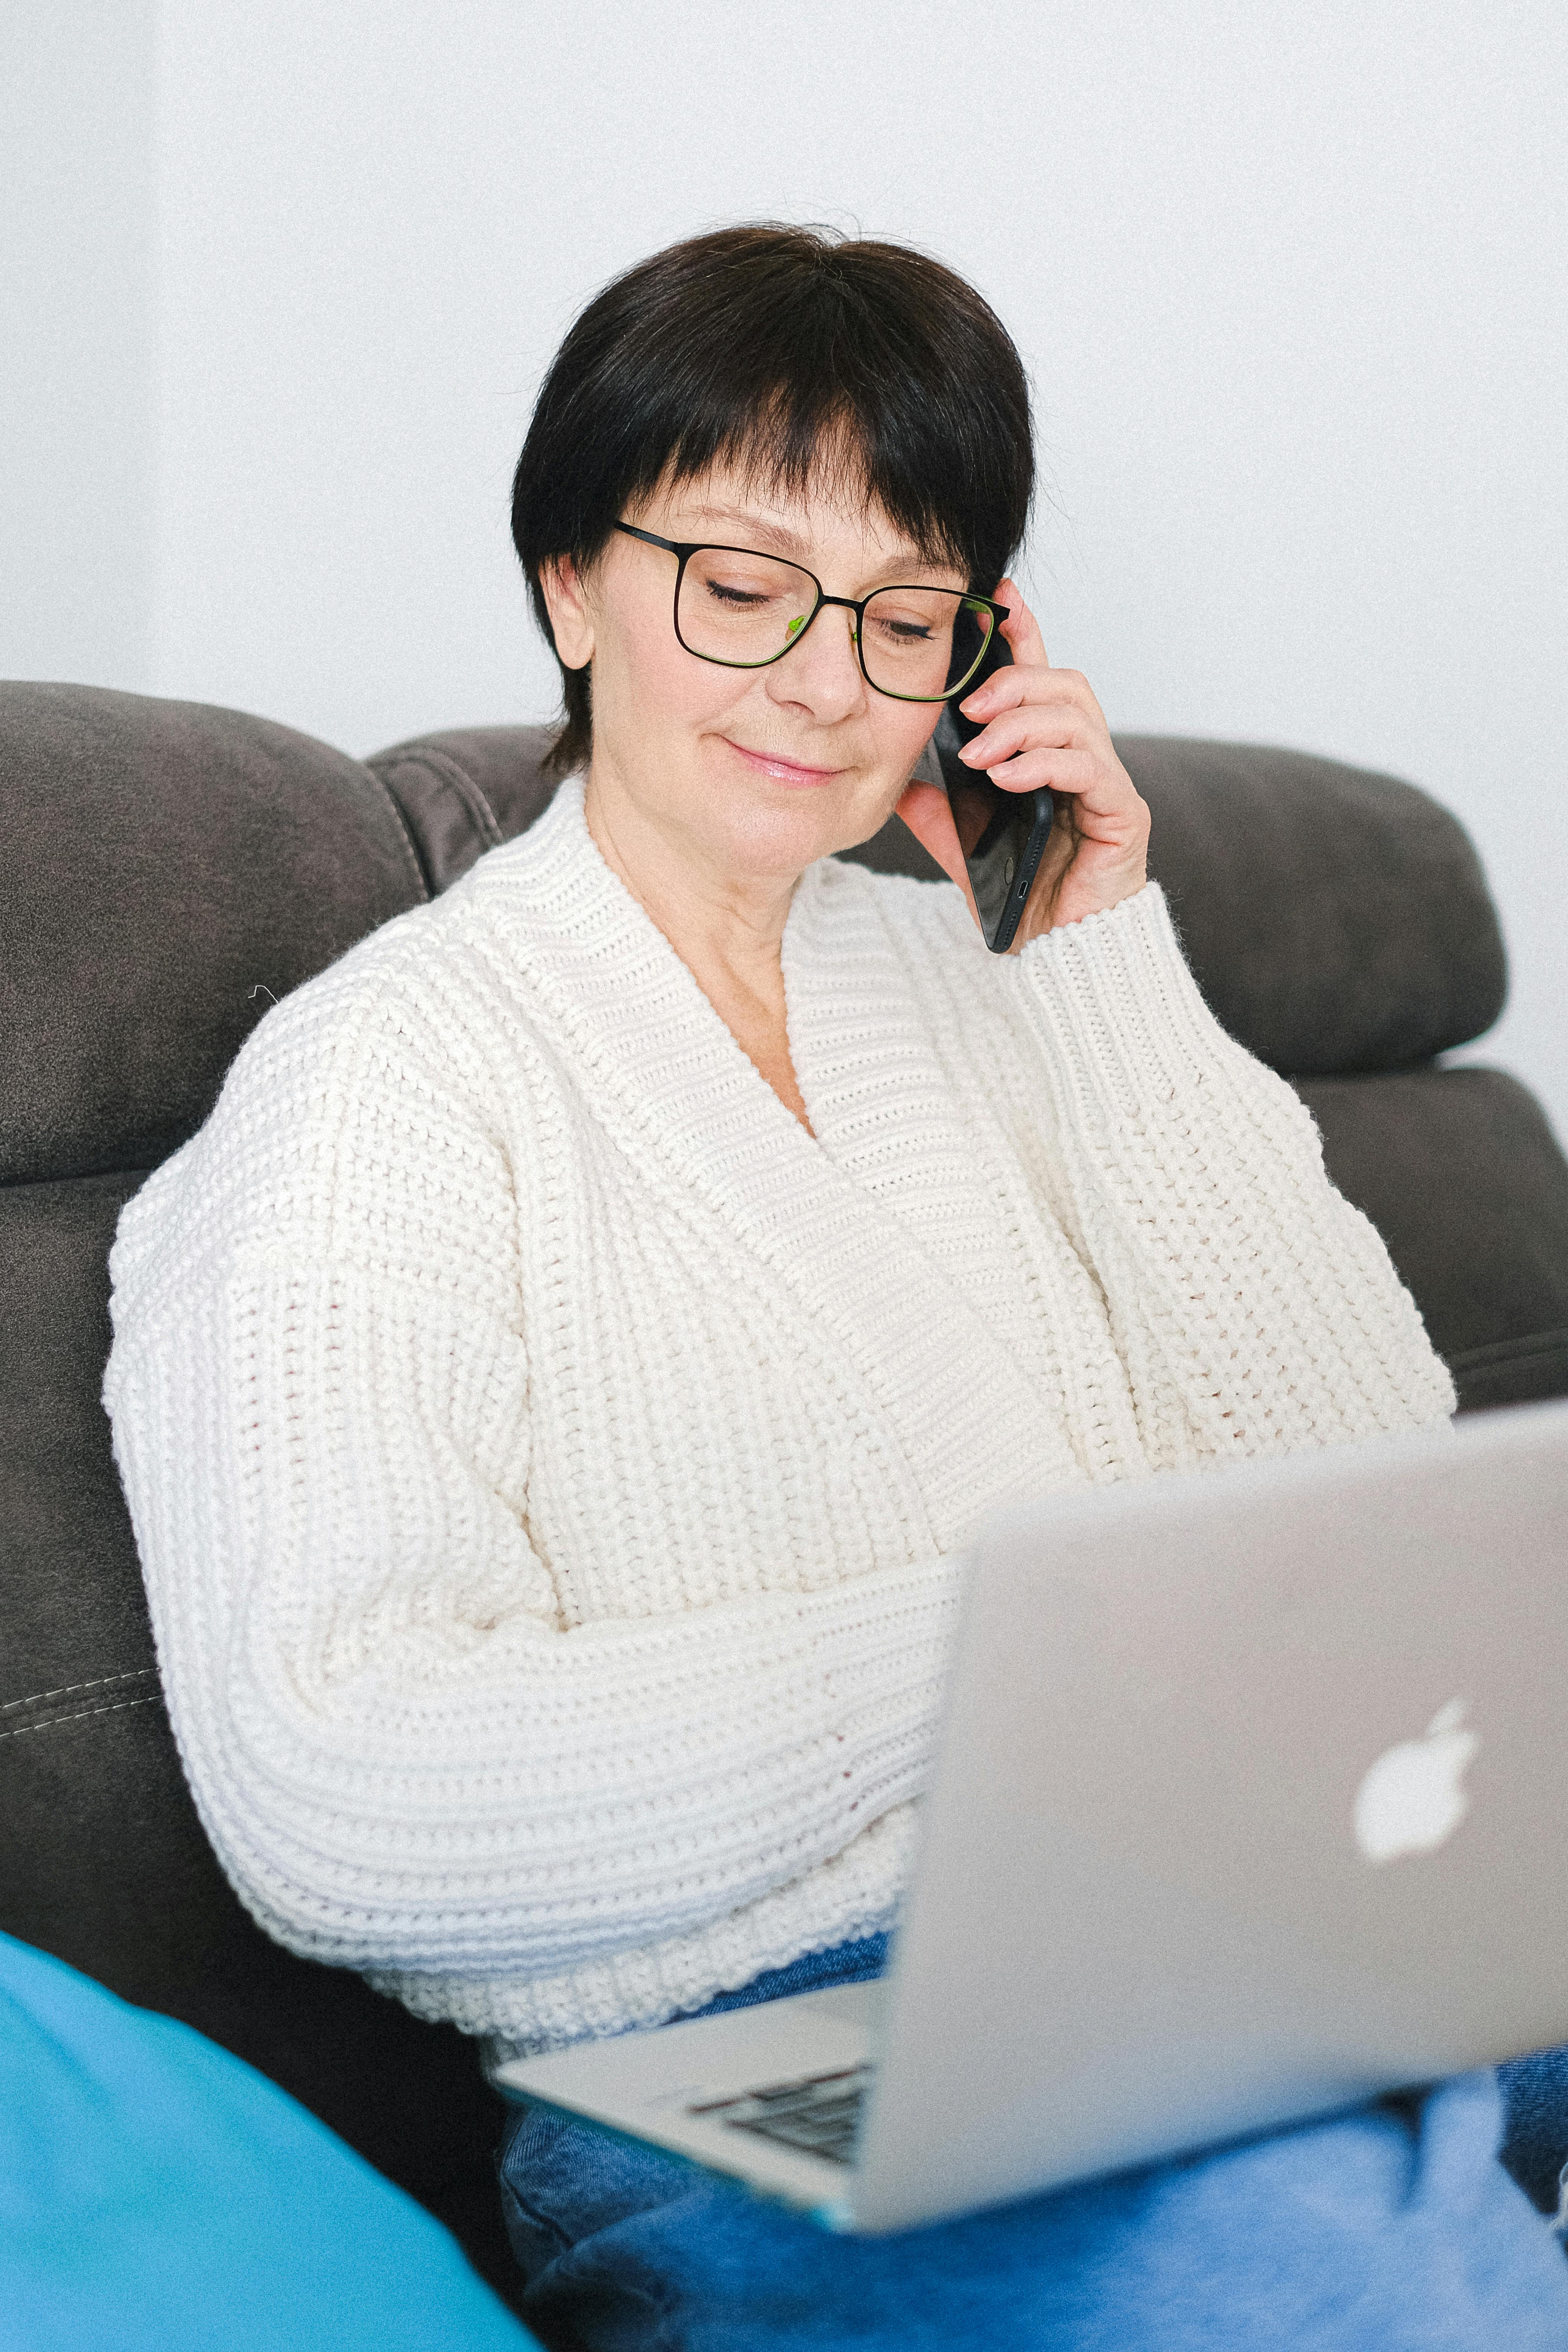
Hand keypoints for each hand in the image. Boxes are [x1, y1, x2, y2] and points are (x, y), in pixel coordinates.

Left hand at [894, 583, 1149, 949]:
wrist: (1057, 956)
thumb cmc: (1022, 897)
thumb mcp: (962, 846)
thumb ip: (937, 811)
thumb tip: (897, 781)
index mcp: (1051, 757)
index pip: (1040, 679)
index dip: (1023, 634)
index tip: (994, 600)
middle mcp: (1086, 761)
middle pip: (1064, 684)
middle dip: (1015, 682)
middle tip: (970, 705)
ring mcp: (1109, 786)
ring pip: (1077, 716)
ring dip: (1022, 724)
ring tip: (980, 753)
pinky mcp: (1124, 815)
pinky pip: (1090, 767)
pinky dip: (1044, 763)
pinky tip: (1007, 779)